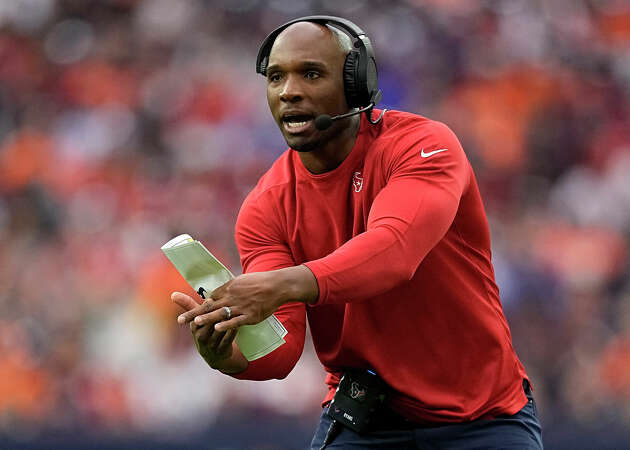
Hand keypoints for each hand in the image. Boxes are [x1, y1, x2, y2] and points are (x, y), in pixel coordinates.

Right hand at [171, 292, 239, 370]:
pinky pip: (228, 339)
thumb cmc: (205, 331)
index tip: (212, 300)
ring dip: (226, 321)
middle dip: (217, 313)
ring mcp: (211, 344)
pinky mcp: (221, 350)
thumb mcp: (197, 319)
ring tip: (233, 312)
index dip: (206, 307)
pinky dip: (232, 331)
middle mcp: (201, 336)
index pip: (199, 315)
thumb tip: (173, 294)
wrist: (215, 355)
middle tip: (225, 304)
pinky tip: (238, 324)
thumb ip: (188, 305)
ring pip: (219, 330)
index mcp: (194, 327)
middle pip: (209, 322)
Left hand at [176, 265, 317, 331]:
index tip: (189, 312)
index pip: (211, 298)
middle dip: (194, 314)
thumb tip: (220, 292)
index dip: (200, 306)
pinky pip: (236, 321)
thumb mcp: (242, 281)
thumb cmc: (260, 282)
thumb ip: (230, 288)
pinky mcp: (250, 315)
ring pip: (220, 314)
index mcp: (229, 288)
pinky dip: (226, 325)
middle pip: (209, 307)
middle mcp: (232, 297)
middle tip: (180, 320)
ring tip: (195, 324)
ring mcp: (241, 307)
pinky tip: (217, 328)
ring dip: (206, 319)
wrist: (277, 286)